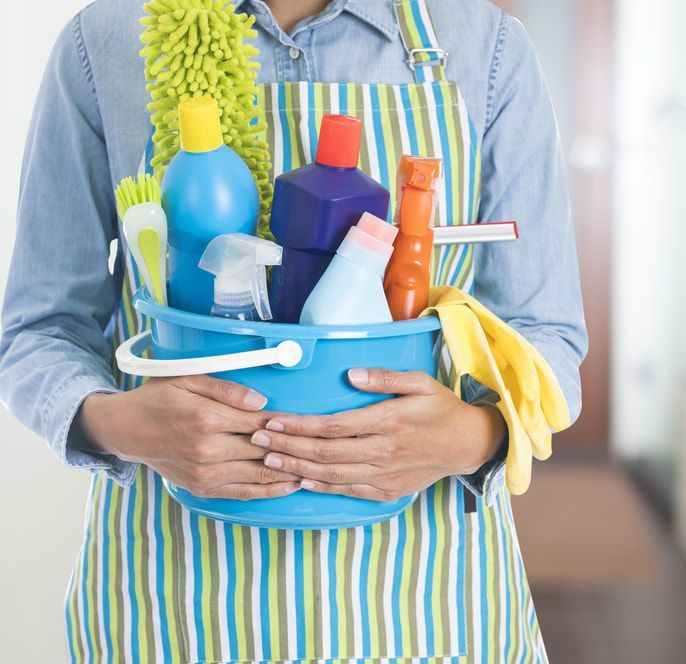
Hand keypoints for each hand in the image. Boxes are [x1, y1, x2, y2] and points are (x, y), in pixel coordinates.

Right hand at [77, 376, 299, 499]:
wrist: (127, 430)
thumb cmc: (159, 399)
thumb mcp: (189, 380)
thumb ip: (227, 390)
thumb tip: (261, 402)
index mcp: (206, 419)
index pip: (260, 422)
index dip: (287, 423)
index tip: (307, 423)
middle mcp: (207, 450)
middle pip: (263, 450)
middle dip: (294, 449)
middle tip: (322, 446)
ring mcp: (205, 473)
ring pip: (258, 475)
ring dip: (289, 473)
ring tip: (316, 467)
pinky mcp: (202, 488)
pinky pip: (243, 493)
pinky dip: (269, 491)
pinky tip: (290, 485)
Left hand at [250, 368, 505, 500]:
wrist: (468, 444)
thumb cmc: (441, 409)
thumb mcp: (420, 382)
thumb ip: (385, 378)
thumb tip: (352, 375)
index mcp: (388, 421)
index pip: (333, 426)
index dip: (300, 425)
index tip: (274, 420)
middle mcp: (383, 451)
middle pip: (325, 452)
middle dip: (287, 446)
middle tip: (257, 439)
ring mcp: (385, 474)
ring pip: (332, 474)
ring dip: (297, 467)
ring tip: (269, 460)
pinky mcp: (388, 490)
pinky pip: (349, 490)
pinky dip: (323, 486)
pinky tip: (301, 480)